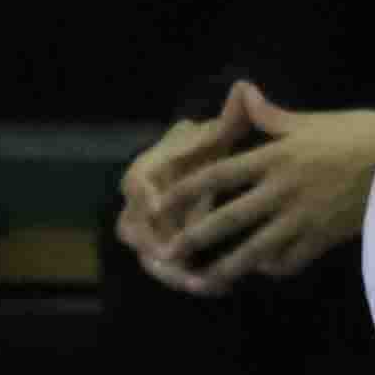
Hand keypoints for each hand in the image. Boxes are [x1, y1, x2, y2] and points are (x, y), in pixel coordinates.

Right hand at [118, 86, 255, 267]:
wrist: (207, 168)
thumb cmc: (211, 150)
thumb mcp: (222, 133)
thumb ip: (231, 117)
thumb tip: (243, 89)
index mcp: (148, 169)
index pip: (136, 183)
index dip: (146, 195)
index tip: (161, 207)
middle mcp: (141, 203)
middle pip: (132, 229)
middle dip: (152, 244)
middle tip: (173, 257)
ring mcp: (150, 230)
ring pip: (149, 256)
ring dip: (173, 272)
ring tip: (203, 283)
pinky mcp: (165, 251)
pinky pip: (170, 270)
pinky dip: (189, 279)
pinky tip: (217, 286)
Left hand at [155, 91, 374, 291]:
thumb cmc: (359, 132)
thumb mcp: (311, 120)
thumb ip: (270, 115)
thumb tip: (241, 91)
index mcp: (275, 157)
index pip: (220, 173)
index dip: (187, 188)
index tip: (161, 200)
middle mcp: (282, 190)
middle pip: (230, 218)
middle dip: (196, 236)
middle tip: (169, 253)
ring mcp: (303, 218)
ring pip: (257, 249)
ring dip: (228, 265)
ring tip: (206, 279)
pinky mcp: (325, 238)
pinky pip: (292, 260)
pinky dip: (275, 268)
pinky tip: (265, 271)